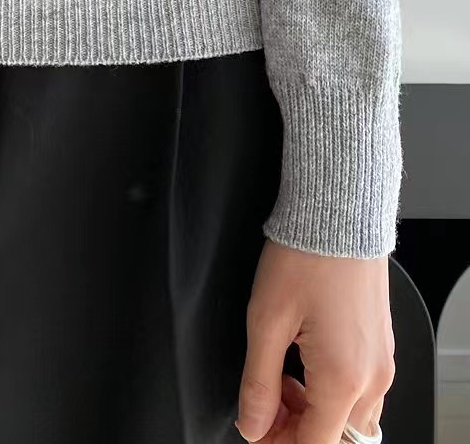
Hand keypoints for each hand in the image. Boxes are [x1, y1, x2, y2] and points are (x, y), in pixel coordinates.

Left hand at [237, 240, 394, 442]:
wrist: (339, 212)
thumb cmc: (306, 256)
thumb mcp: (266, 320)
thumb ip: (257, 382)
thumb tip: (252, 425)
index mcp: (343, 379)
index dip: (280, 443)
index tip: (256, 425)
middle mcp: (372, 377)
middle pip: (336, 435)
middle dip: (297, 427)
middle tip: (265, 399)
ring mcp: (382, 360)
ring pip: (351, 415)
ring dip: (315, 409)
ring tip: (283, 373)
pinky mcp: (382, 343)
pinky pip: (362, 388)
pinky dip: (332, 388)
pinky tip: (304, 357)